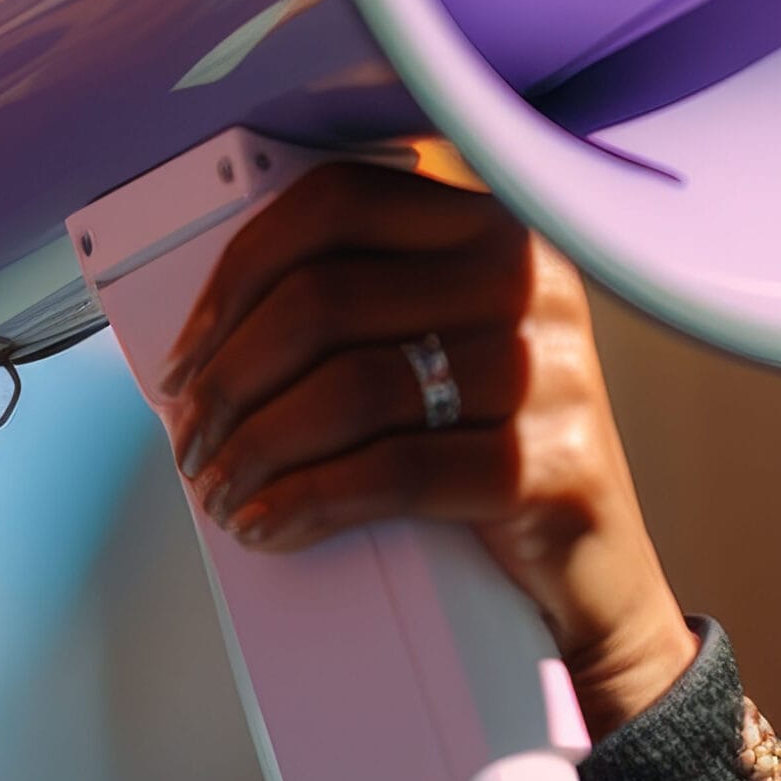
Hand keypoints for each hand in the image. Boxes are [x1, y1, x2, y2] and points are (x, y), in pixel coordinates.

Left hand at [159, 161, 698, 740]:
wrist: (591, 577)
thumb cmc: (482, 449)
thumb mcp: (435, 349)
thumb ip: (355, 312)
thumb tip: (206, 345)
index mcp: (489, 224)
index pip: (336, 204)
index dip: (238, 274)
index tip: (189, 352)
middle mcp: (528, 278)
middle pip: (326, 299)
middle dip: (229, 378)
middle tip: (193, 440)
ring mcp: (549, 371)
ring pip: (351, 387)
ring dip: (257, 448)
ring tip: (221, 491)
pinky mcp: (552, 465)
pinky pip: (396, 471)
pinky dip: (311, 500)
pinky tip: (272, 523)